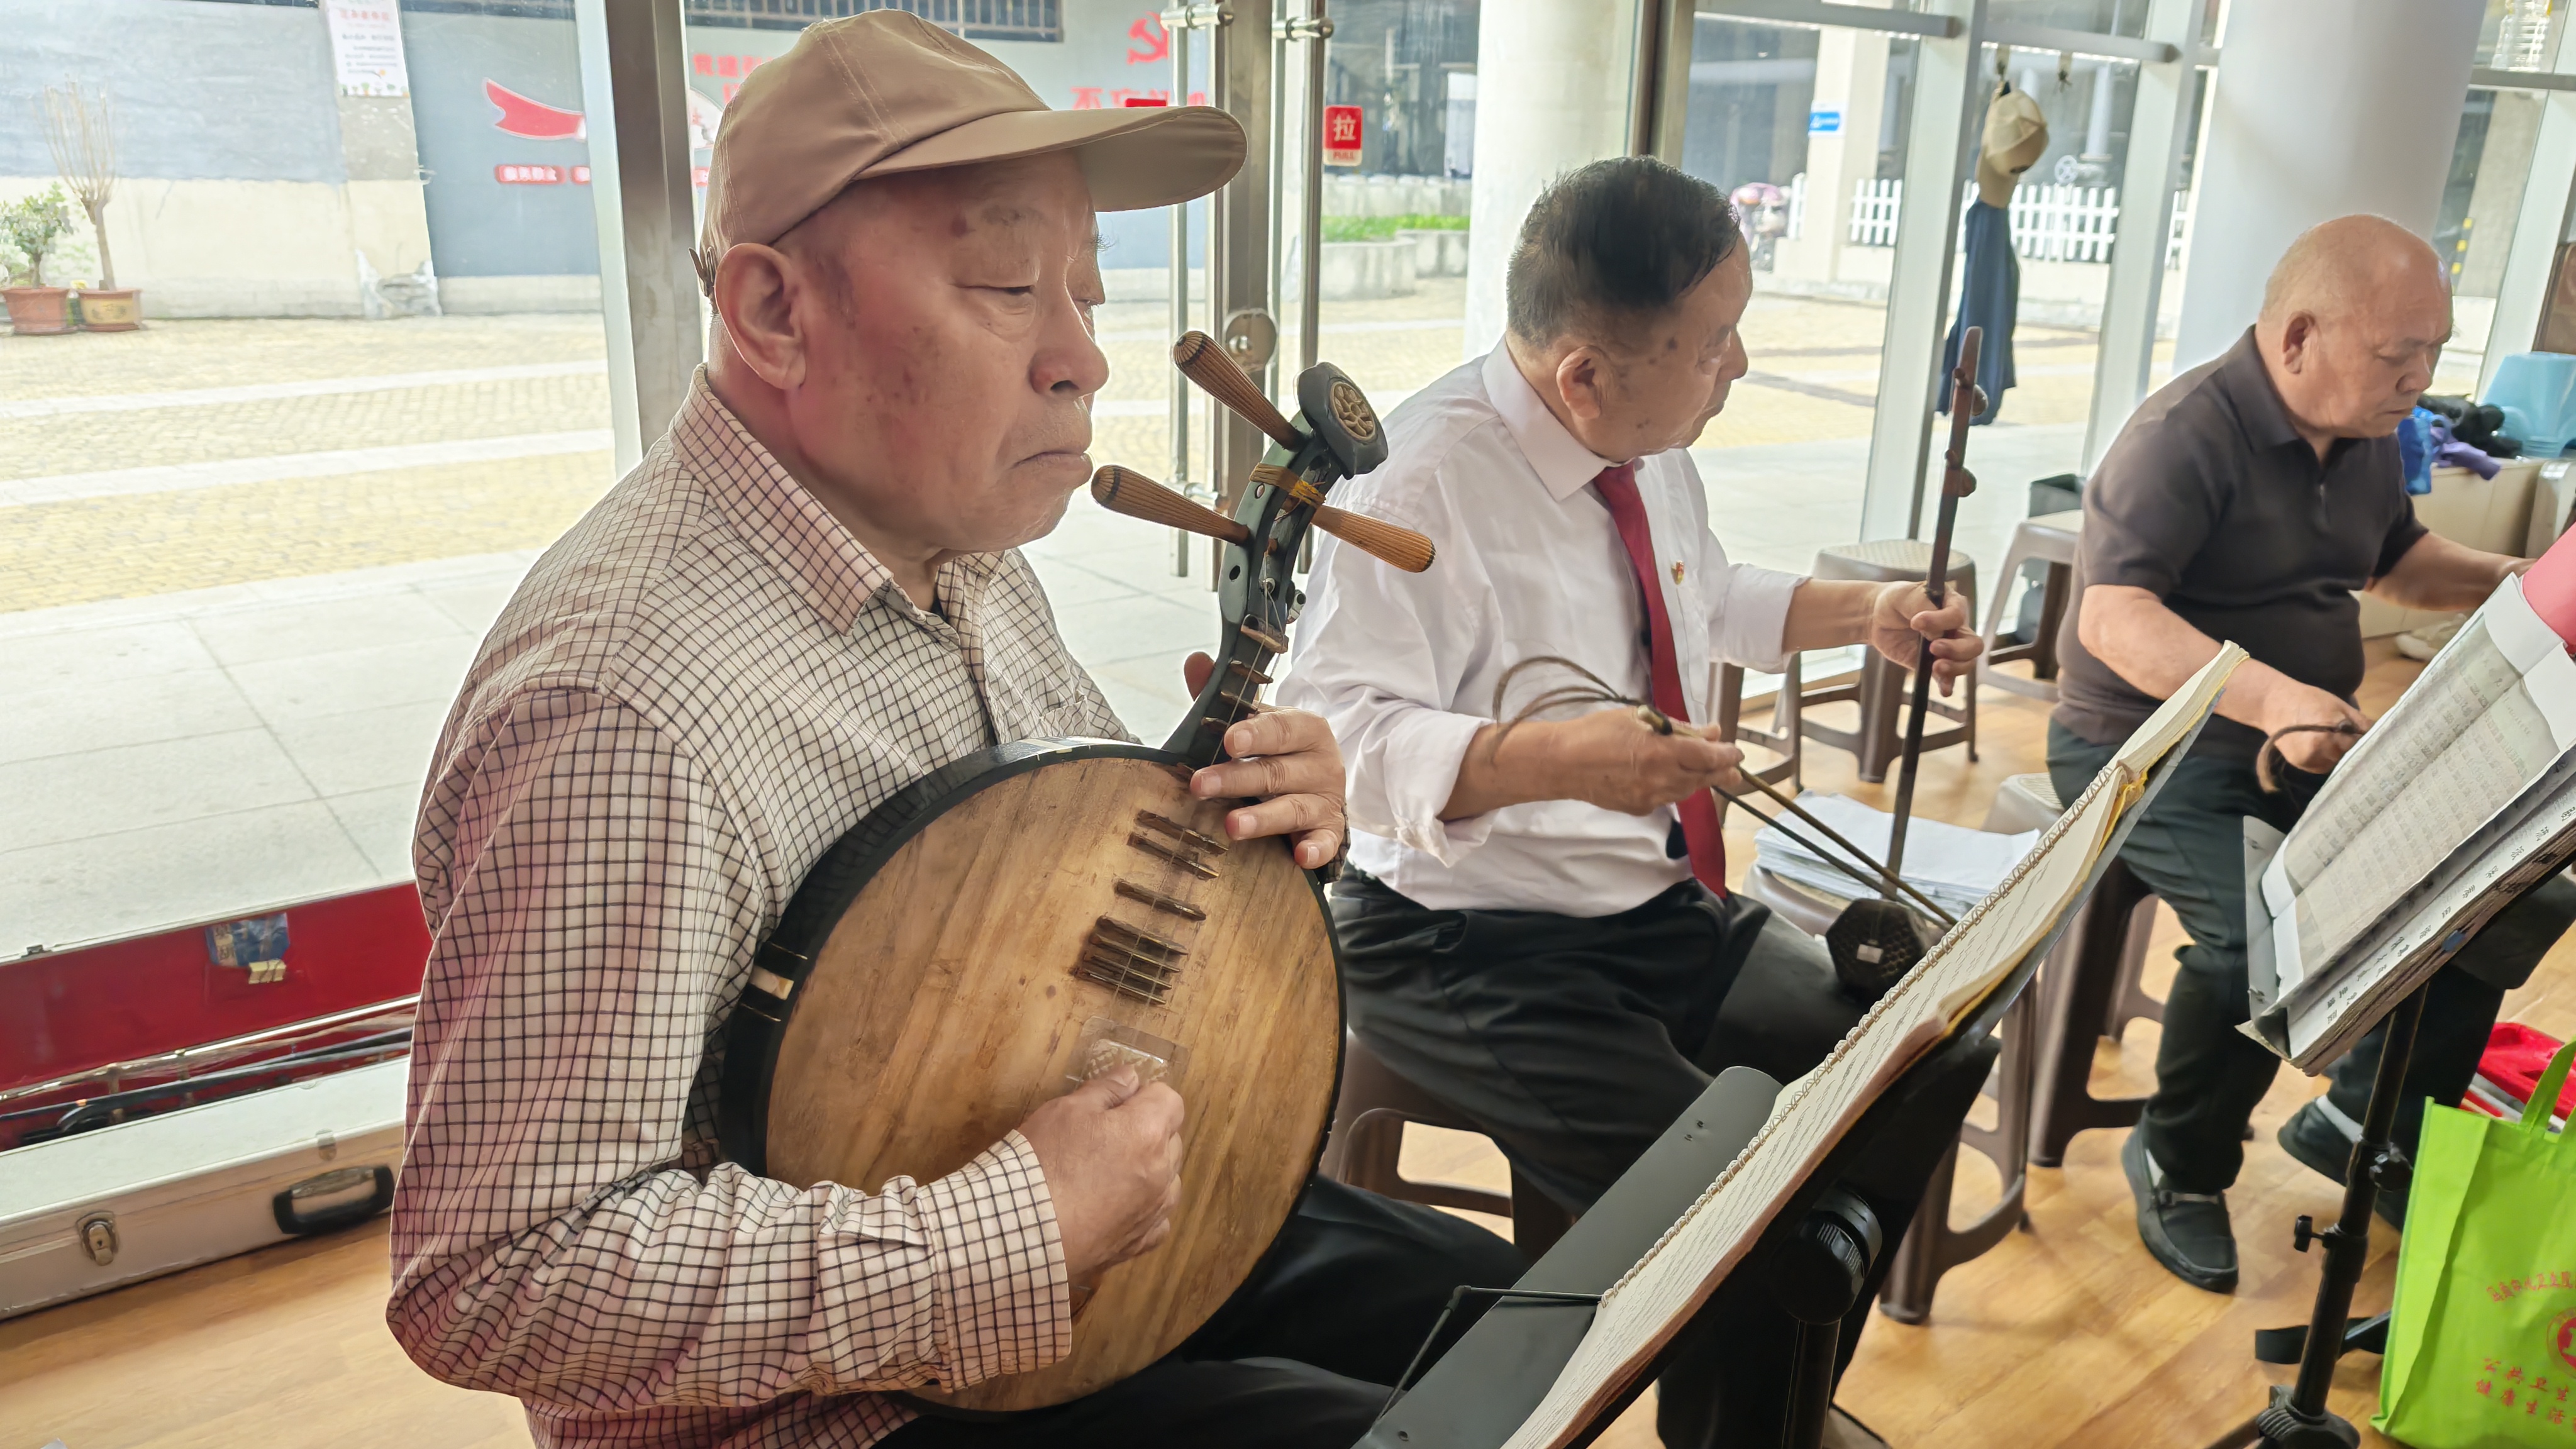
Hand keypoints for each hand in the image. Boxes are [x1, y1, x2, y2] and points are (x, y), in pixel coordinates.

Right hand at [1015, 1066, 1184, 1285]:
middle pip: (1171, 1138)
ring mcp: (1154, 1211)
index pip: (1170, 1100)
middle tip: (1106, 1136)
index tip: (1118, 1104)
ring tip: (1111, 1172)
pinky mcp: (1140, 1242)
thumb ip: (1106, 1090)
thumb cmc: (1043, 1160)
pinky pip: (1158, 1219)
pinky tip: (1119, 1205)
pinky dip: (1145, 1208)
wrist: (1022, 1229)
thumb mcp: (1066, 1110)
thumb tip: (1131, 1078)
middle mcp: (1162, 1172)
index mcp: (1148, 1132)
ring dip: (1151, 1170)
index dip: (1145, 1096)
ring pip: (1169, 1179)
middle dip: (1148, 1130)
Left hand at [1181, 652, 1345, 868]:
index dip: (1255, 734)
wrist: (1317, 784)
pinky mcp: (1331, 829)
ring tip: (1232, 825)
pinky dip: (1316, 849)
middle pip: (1277, 771)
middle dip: (1237, 779)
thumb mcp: (1254, 723)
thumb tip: (1195, 661)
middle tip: (1201, 785)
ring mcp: (1327, 798)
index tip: (1229, 740)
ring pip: (1294, 808)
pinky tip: (1300, 856)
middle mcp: (1321, 762)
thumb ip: (1222, 697)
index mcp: (1305, 728)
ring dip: (1264, 817)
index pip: (1281, 728)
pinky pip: (1326, 842)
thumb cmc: (1276, 750)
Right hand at [1514, 706, 1744, 815]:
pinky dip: (1672, 787)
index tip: (1736, 751)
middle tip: (1734, 771)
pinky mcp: (1639, 808)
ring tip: (1702, 772)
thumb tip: (1710, 732)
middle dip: (1721, 773)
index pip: (1709, 757)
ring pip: (1686, 791)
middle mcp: (1662, 779)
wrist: (1563, 763)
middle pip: (1703, 778)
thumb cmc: (1597, 731)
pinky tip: (1666, 778)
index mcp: (1663, 752)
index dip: (1727, 755)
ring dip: (1697, 780)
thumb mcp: (1638, 717)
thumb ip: (1678, 727)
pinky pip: (1665, 798)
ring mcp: (1651, 797)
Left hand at [1865, 582, 1981, 695]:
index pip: (1958, 615)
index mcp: (1952, 605)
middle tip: (1934, 648)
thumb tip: (1937, 634)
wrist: (1878, 617)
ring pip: (1966, 662)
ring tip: (1936, 667)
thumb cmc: (1897, 600)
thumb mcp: (1907, 596)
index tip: (1916, 622)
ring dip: (1954, 667)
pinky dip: (1947, 684)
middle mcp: (1956, 627)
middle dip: (1957, 649)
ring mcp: (1948, 647)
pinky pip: (1947, 677)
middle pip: (1973, 644)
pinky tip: (1944, 690)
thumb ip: (1924, 609)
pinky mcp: (1935, 663)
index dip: (1940, 620)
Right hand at [2257, 680, 2371, 772]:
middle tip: (2357, 744)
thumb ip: (2360, 721)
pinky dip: (2327, 759)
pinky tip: (2325, 749)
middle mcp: (2320, 749)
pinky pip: (2323, 766)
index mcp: (2332, 733)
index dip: (2366, 744)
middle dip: (2353, 751)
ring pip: (2336, 764)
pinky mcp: (2300, 765)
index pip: (2359, 746)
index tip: (2374, 742)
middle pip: (2348, 758)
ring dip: (2340, 757)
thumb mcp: (2338, 705)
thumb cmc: (2309, 699)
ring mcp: (2309, 759)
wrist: (2273, 704)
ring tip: (2339, 745)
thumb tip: (2381, 733)